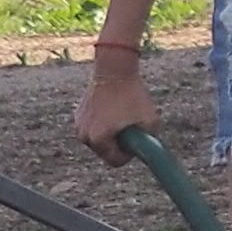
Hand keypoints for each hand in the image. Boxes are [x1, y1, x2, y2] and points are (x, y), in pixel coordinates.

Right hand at [73, 43, 152, 164]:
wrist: (115, 69)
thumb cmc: (133, 94)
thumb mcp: (150, 120)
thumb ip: (151, 142)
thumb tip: (153, 155)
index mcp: (99, 140)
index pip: (116, 161)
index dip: (130, 154)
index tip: (138, 141)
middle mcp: (84, 136)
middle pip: (106, 151)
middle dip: (120, 143)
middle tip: (132, 126)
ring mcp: (79, 125)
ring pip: (100, 138)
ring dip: (111, 132)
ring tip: (122, 114)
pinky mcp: (78, 114)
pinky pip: (94, 126)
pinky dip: (103, 122)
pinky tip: (112, 107)